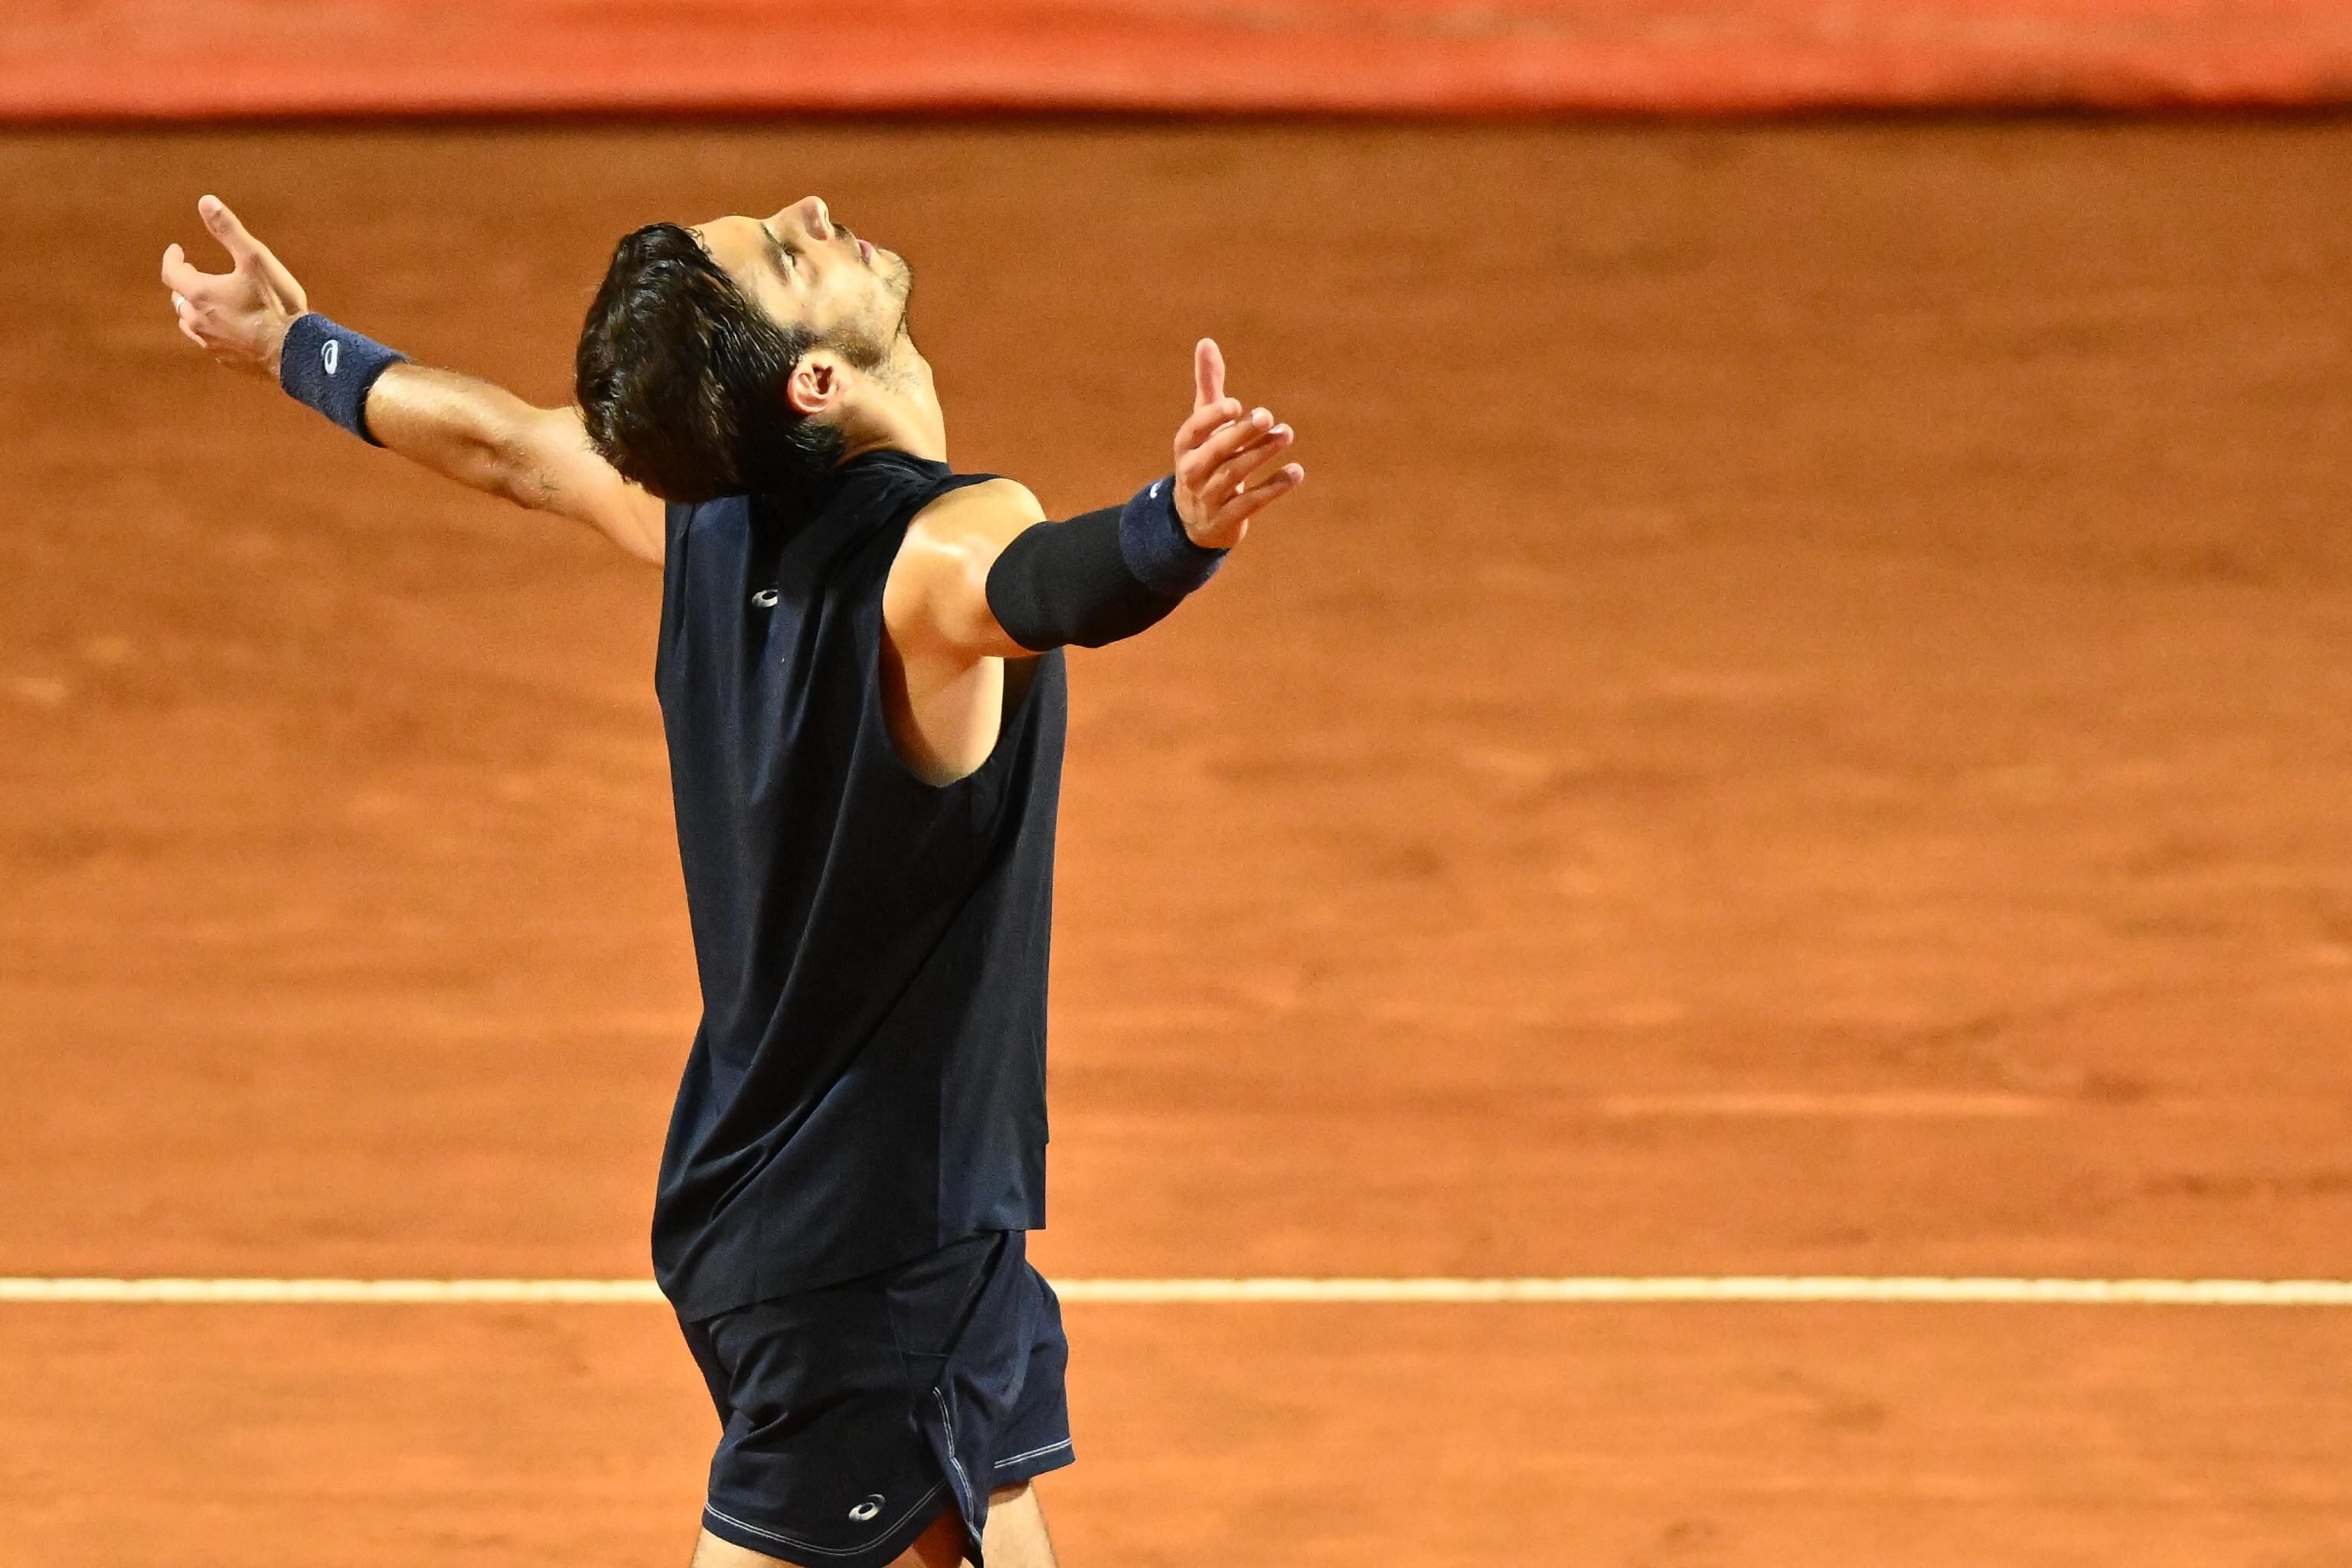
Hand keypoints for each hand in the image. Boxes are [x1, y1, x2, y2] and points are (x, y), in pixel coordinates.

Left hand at [159, 195, 308, 379]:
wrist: (296, 353)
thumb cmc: (277, 304)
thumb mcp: (256, 259)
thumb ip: (229, 231)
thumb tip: (206, 201)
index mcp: (200, 293)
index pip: (171, 272)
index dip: (172, 259)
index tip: (178, 251)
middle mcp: (198, 320)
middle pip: (179, 301)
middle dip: (184, 286)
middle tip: (194, 276)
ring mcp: (211, 343)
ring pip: (191, 325)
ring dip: (195, 312)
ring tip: (209, 305)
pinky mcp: (227, 360)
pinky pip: (211, 344)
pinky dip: (214, 332)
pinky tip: (230, 329)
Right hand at [1171, 338, 1303, 549]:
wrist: (1195, 520)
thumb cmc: (1205, 459)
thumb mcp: (1203, 425)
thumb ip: (1208, 386)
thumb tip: (1206, 342)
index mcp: (1185, 447)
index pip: (1193, 431)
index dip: (1212, 418)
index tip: (1236, 405)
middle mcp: (1192, 473)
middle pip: (1216, 453)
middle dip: (1242, 434)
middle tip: (1267, 416)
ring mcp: (1208, 499)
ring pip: (1234, 476)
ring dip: (1261, 454)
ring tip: (1287, 434)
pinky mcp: (1227, 520)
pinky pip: (1251, 503)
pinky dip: (1273, 487)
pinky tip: (1295, 471)